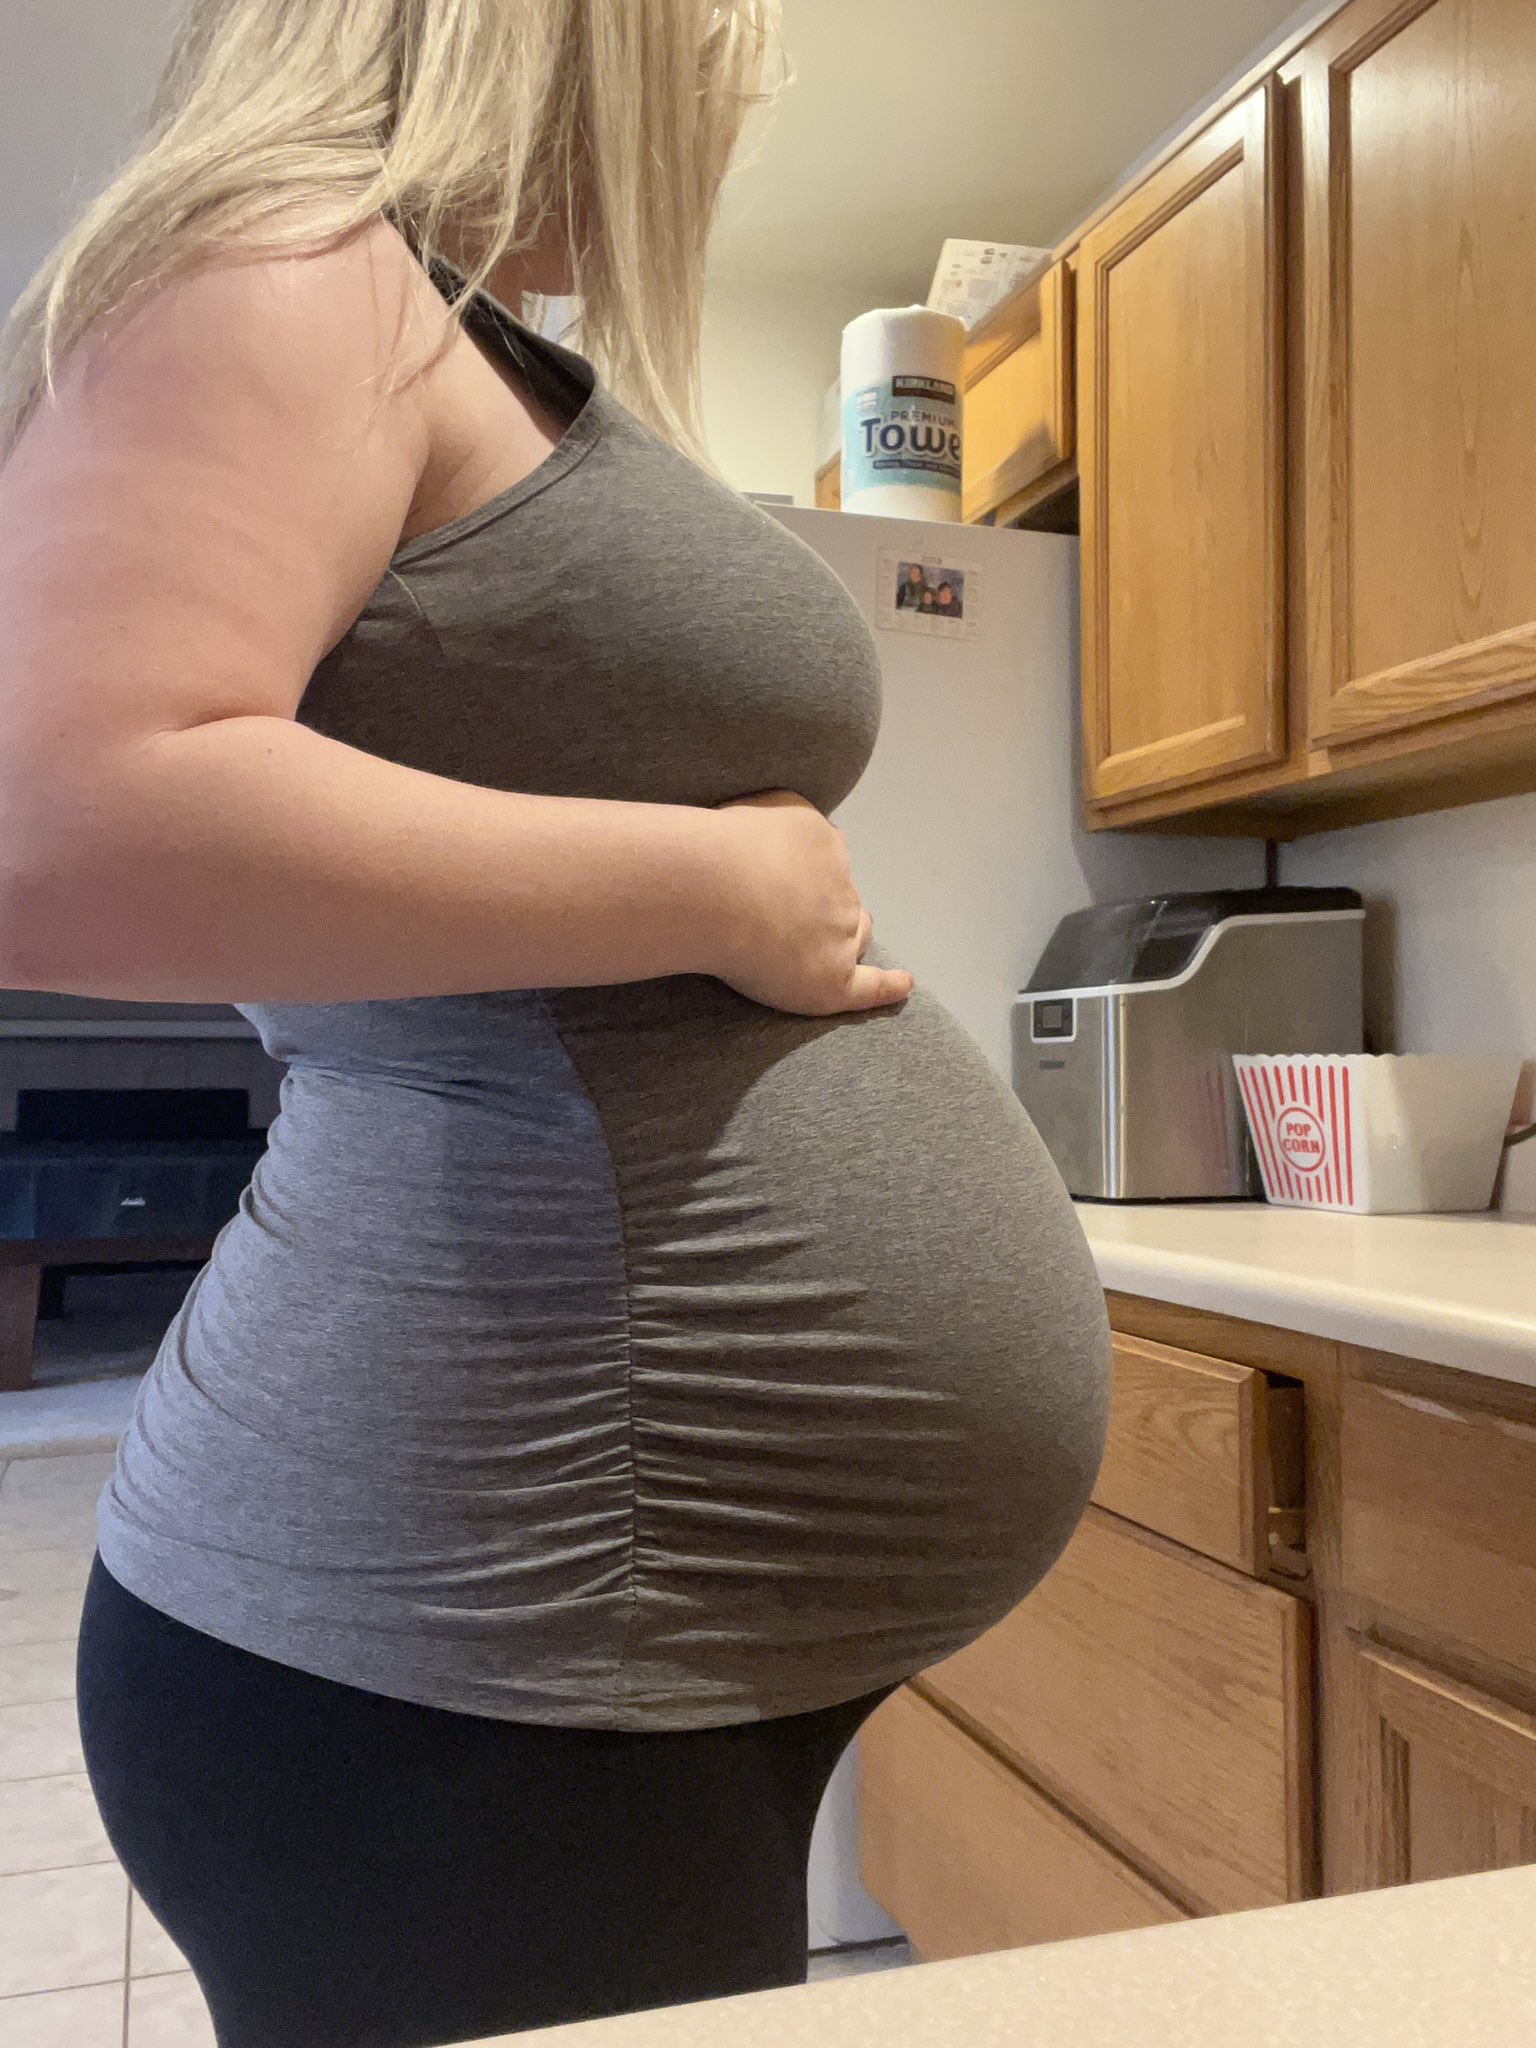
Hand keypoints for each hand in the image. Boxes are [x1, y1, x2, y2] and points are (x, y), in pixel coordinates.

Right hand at [704, 791, 914, 1016]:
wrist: (716, 889)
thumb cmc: (713, 850)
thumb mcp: (744, 808)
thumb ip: (765, 823)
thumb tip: (765, 841)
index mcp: (817, 839)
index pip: (825, 857)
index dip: (808, 873)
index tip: (788, 880)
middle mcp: (837, 880)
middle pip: (843, 898)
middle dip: (828, 906)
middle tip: (795, 919)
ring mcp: (840, 928)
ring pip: (853, 934)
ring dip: (846, 939)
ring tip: (821, 952)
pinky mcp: (832, 975)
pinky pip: (869, 985)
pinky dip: (890, 986)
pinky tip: (903, 985)